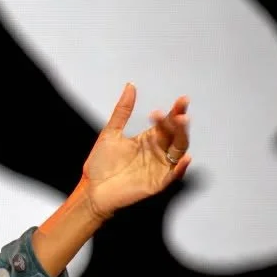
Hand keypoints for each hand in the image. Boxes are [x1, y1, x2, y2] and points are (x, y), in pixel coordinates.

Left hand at [79, 83, 191, 218]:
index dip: (175, 112)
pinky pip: (174, 174)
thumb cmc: (100, 165)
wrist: (91, 189)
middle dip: (179, 123)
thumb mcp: (111, 133)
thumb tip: (130, 86)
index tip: (181, 100)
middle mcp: (158, 151)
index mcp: (149, 139)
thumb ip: (122, 111)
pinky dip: (181, 167)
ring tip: (182, 123)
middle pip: (176, 135)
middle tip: (179, 112)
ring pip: (179, 150)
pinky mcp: (158, 182)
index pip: (167, 123)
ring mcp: (160, 167)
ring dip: (182, 137)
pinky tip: (185, 158)